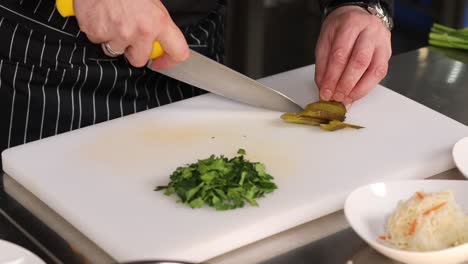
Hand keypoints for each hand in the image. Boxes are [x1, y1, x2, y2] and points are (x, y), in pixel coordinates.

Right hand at [74, 0, 188, 68]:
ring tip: (114, 20)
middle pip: (139, 60)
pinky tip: (102, 17)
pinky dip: (100, 32)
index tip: (160, 62)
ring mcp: (118, 33)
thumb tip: (159, 40)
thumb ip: (158, 24)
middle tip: (129, 34)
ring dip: (115, 41)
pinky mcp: (98, 32)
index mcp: (159, 22)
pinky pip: (99, 41)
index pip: (177, 52)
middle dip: (133, 51)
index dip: (169, 61)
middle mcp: (141, 30)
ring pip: (116, 51)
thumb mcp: (152, 2)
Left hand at [314, 6, 391, 106]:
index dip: (332, 77)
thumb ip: (323, 64)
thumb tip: (324, 86)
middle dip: (346, 84)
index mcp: (351, 24)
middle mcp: (370, 31)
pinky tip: (355, 94)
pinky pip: (380, 74)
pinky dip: (366, 87)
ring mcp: (382, 42)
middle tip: (336, 97)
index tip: (325, 92)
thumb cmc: (341, 28)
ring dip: (358, 89)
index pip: (340, 54)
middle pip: (359, 61)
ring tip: (345, 99)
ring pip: (375, 70)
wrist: (358, 16)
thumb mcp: (326, 40)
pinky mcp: (387, 53)